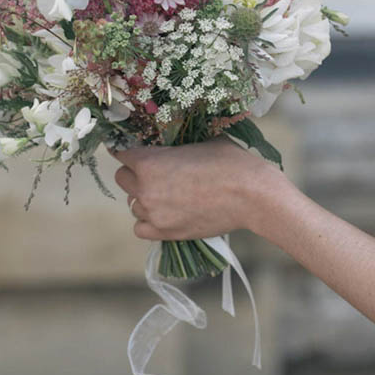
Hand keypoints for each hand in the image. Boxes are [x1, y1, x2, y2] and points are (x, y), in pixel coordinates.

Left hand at [111, 138, 286, 240]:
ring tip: (165, 194)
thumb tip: (171, 142)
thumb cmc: (229, 162)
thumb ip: (177, 145)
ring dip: (143, 198)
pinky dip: (148, 221)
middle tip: (154, 172)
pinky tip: (163, 213)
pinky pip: (140, 228)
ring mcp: (153, 213)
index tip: (135, 153)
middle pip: (122, 179)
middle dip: (135, 173)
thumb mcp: (200, 142)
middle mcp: (145, 188)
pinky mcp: (165, 232)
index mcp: (149, 161)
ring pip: (132, 204)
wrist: (251, 195)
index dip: (130, 151)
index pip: (122, 154)